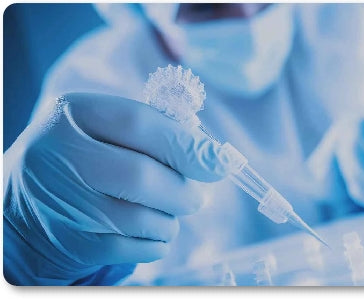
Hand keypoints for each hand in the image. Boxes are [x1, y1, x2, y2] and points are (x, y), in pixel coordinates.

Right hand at [3, 93, 236, 284]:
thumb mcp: (104, 127)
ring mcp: (62, 202)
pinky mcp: (72, 241)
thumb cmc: (84, 159)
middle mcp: (59, 155)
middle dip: (183, 191)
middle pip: (141, 176)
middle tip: (196, 197)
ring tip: (170, 211)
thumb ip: (155, 130)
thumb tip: (212, 156)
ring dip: (171, 219)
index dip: (186, 143)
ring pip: (142, 218)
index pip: (139, 124)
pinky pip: (136, 248)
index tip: (219, 161)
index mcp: (73, 113)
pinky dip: (157, 241)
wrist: (23, 207)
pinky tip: (150, 230)